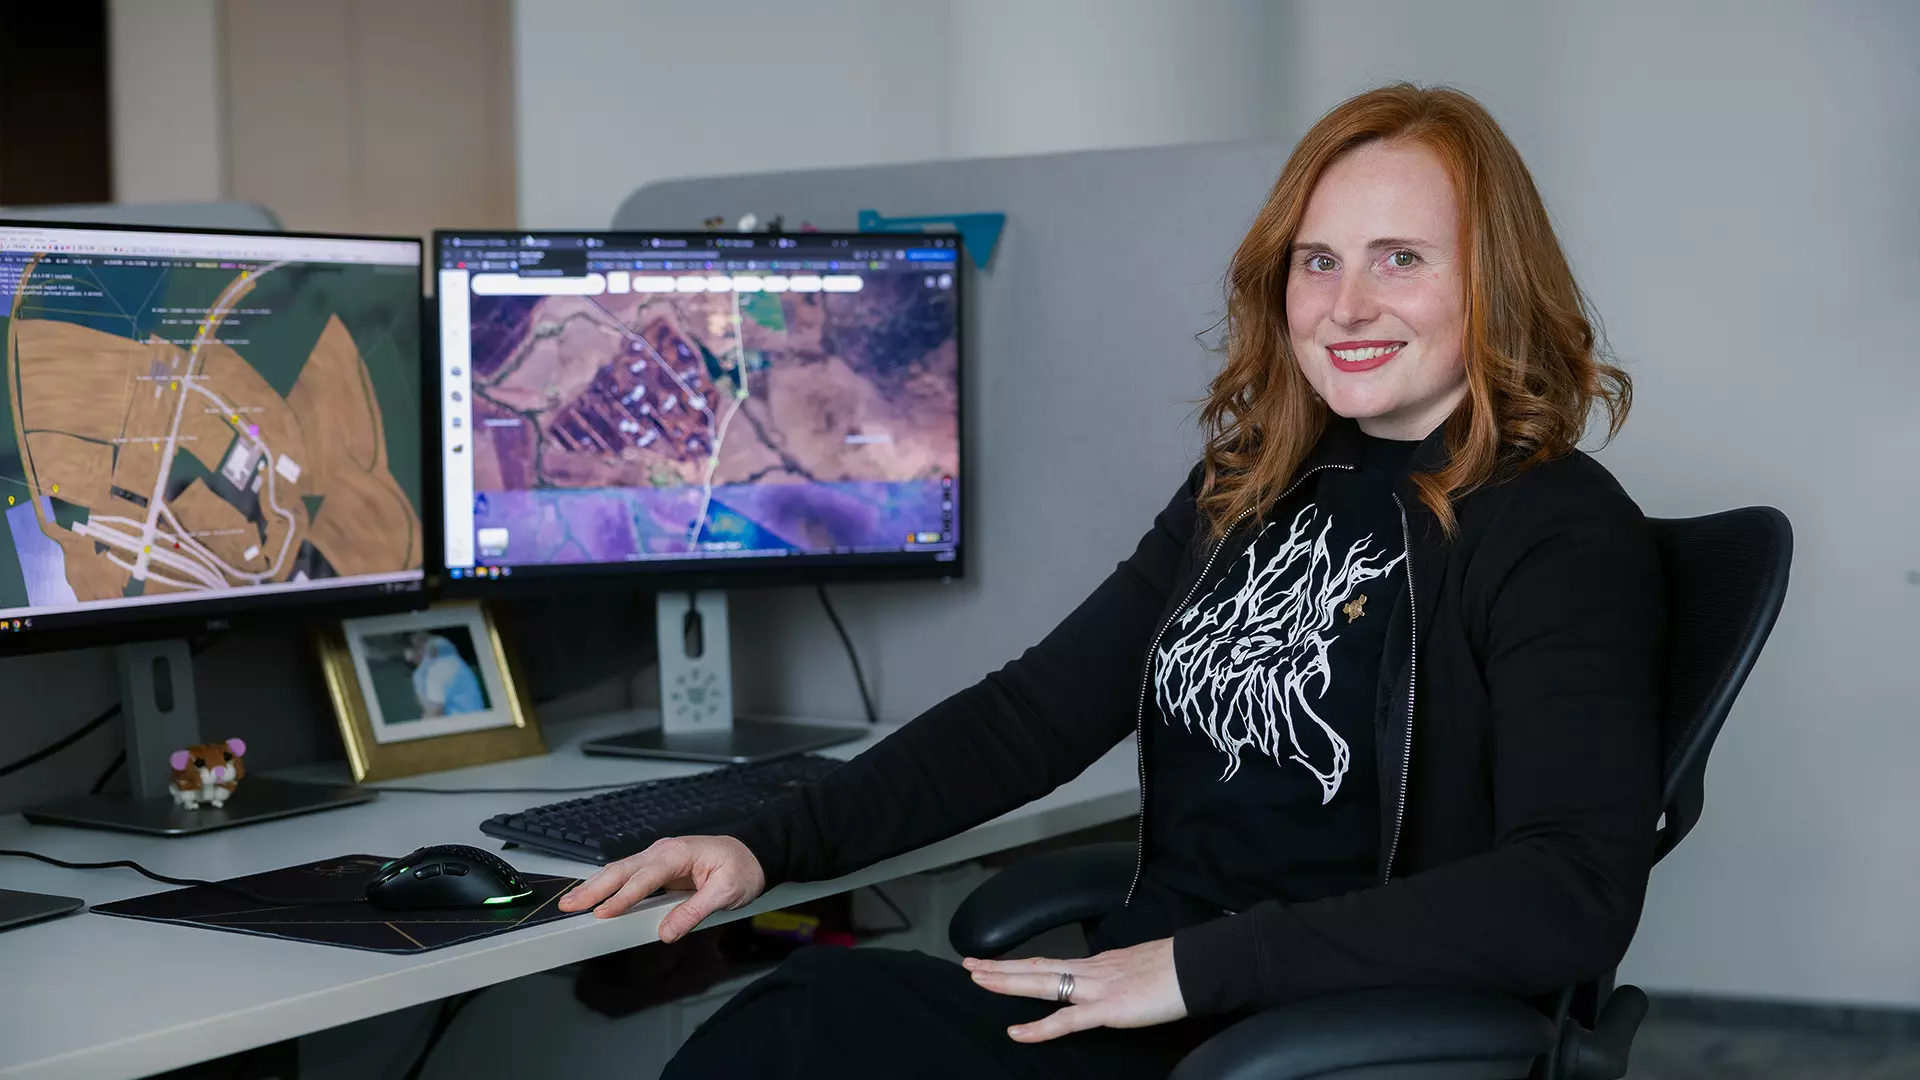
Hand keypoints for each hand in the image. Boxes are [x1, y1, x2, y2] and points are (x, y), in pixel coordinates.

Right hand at [558, 835, 766, 941]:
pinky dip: (609, 886)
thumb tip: (667, 932)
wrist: (755, 853)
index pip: (644, 879)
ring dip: (596, 887)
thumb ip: (695, 912)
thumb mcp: (727, 893)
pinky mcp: (659, 867)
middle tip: (568, 905)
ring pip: (620, 871)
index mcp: (678, 854)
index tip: (602, 913)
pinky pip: (630, 876)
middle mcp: (663, 851)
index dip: (622, 897)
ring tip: (572, 903)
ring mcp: (659, 857)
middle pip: (621, 870)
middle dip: (594, 888)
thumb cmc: (743, 868)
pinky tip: (596, 898)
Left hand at [963, 938, 1186, 1042]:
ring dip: (1008, 983)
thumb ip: (1116, 978)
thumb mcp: (1136, 970)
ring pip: (1043, 985)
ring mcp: (1097, 989)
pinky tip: (1017, 1033)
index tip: (994, 962)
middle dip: (1001, 968)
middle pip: (1037, 969)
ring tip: (979, 980)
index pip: (1050, 964)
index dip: (1019, 964)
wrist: (1196, 968)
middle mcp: (1091, 972)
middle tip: (969, 966)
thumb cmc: (1175, 971)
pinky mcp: (1108, 1010)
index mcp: (1097, 966)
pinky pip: (1067, 1021)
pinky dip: (1039, 1029)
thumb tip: (1109, 984)